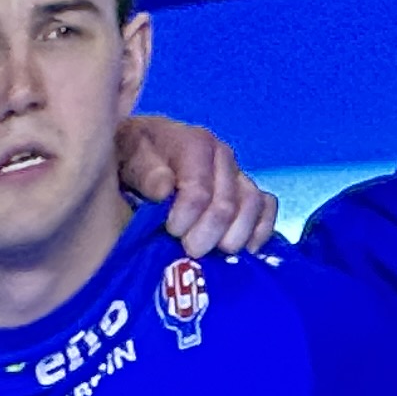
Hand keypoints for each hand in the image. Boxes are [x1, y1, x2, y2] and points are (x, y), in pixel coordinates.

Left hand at [120, 115, 280, 255]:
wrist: (141, 151)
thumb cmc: (133, 157)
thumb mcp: (129, 157)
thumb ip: (144, 172)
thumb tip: (164, 190)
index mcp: (195, 143)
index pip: (199, 191)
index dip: (186, 218)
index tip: (170, 231)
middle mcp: (223, 156)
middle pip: (226, 204)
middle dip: (208, 234)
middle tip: (189, 251)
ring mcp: (239, 173)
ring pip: (252, 206)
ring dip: (235, 236)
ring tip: (214, 252)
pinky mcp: (248, 190)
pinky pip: (267, 208)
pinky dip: (260, 230)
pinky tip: (244, 249)